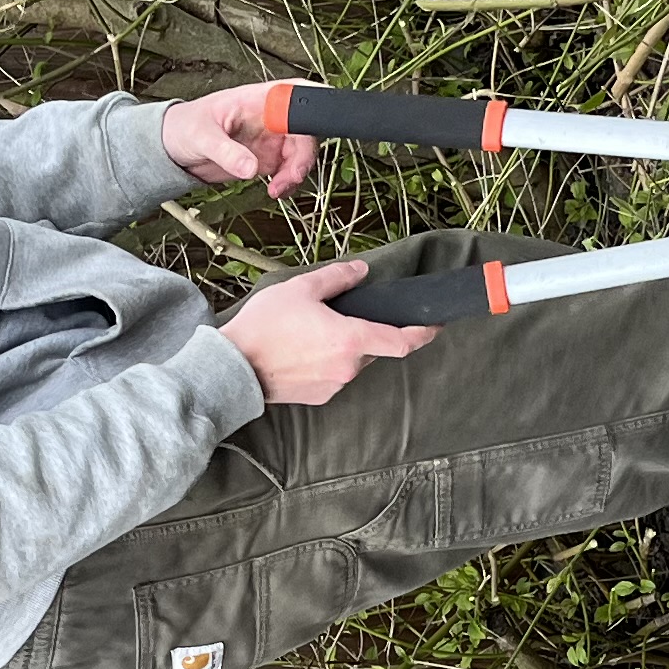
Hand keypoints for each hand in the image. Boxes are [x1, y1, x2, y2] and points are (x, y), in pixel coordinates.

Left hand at [162, 83, 316, 196]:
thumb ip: (225, 151)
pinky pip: (290, 170)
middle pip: (306, 130)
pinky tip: (276, 191)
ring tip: (277, 189)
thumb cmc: (185, 126)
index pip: (296, 93)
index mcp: (258, 98)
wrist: (175, 147)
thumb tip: (248, 167)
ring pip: (302, 153)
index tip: (312, 130)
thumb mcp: (200, 136)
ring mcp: (272, 137)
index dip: (314, 105)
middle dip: (304, 155)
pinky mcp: (269, 158)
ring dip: (296, 174)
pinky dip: (289, 183)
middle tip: (292, 176)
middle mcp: (271, 116)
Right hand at [218, 259, 433, 406]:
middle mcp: (349, 368)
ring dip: (343, 347)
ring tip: (309, 332)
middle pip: (373, 347)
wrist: (233, 367)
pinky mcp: (319, 397)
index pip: (402, 341)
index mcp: (351, 340)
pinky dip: (327, 361)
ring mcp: (335, 386)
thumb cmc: (265, 326)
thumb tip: (362, 271)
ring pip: (353, 362)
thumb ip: (338, 277)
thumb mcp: (301, 289)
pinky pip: (334, 375)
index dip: (423, 333)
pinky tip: (301, 350)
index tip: (435, 325)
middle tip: (336, 314)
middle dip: (364, 331)